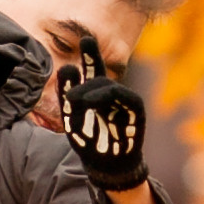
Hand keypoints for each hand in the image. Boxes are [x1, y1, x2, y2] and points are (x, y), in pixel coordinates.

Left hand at [57, 42, 148, 191]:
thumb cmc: (89, 141)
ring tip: (76, 101)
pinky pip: (126, 96)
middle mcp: (111, 94)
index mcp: (95, 92)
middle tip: (73, 86)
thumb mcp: (71, 118)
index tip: (87, 38)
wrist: (105, 165)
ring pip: (109, 85)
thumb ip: (67, 94)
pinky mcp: (136, 111)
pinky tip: (95, 101)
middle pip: (99, 75)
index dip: (90, 54)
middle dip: (87, 72)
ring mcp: (124, 101)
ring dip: (91, 90)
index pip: (93, 68)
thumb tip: (68, 67)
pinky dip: (110, 95)